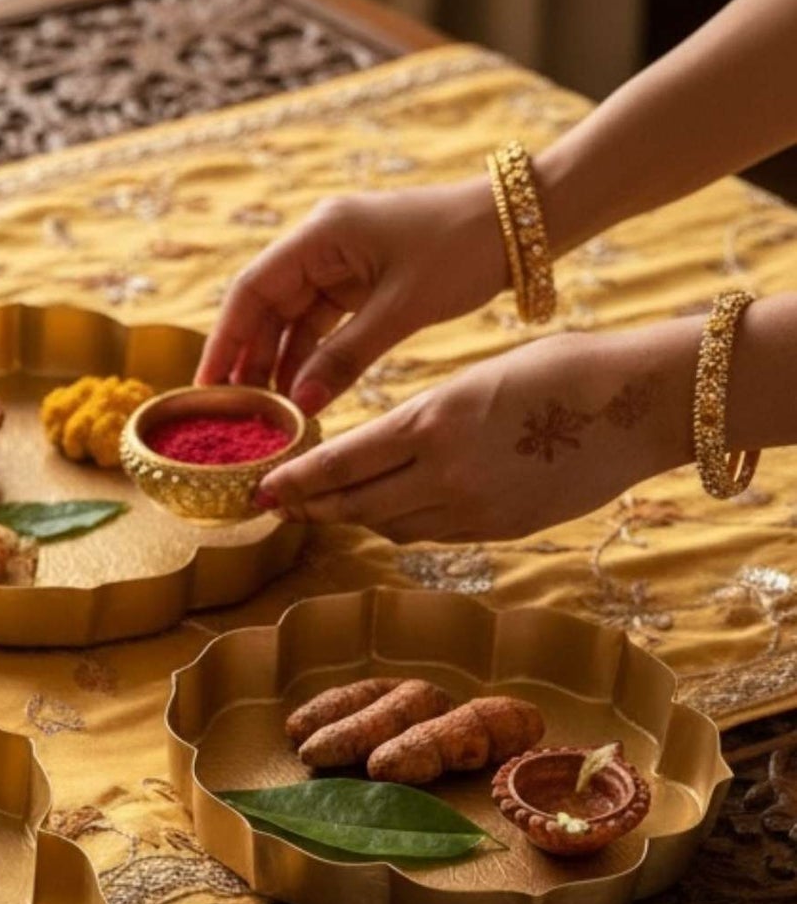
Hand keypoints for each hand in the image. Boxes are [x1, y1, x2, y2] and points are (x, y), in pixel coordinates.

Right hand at [198, 177, 509, 412]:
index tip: (207, 385)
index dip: (225, 339)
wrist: (522, 224)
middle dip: (249, 358)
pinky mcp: (361, 279)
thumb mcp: (402, 308)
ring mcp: (340, 261)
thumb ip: (345, 357)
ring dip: (280, 363)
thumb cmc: (463, 250)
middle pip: (265, 306)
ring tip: (269, 411)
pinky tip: (304, 391)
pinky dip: (311, 356)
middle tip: (236, 411)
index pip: (251, 290)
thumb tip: (300, 404)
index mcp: (321, 234)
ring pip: (291, 319)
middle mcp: (321, 243)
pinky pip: (322, 322)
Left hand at [255, 319, 700, 542]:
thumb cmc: (558, 370)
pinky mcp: (502, 529)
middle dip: (313, 506)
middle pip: (357, 505)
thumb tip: (376, 450)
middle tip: (280, 506)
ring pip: (391, 525)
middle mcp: (447, 473)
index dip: (297, 482)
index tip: (263, 490)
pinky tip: (390, 511)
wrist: (640, 403)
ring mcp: (476, 508)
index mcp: (434, 422)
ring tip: (327, 507)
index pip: (342, 464)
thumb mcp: (472, 379)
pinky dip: (403, 523)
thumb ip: (421, 420)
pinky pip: (432, 533)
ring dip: (356, 517)